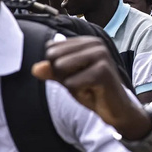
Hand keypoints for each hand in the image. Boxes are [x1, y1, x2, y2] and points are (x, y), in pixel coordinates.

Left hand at [32, 37, 149, 136]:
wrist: (116, 109)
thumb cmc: (93, 91)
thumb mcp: (68, 79)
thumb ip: (51, 71)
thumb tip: (36, 68)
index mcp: (88, 41)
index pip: (51, 48)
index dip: (57, 66)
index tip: (78, 74)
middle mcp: (96, 43)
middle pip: (54, 57)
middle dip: (63, 75)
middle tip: (83, 82)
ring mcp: (101, 55)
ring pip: (61, 67)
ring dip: (70, 83)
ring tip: (88, 86)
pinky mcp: (103, 70)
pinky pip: (71, 83)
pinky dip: (78, 92)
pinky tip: (94, 92)